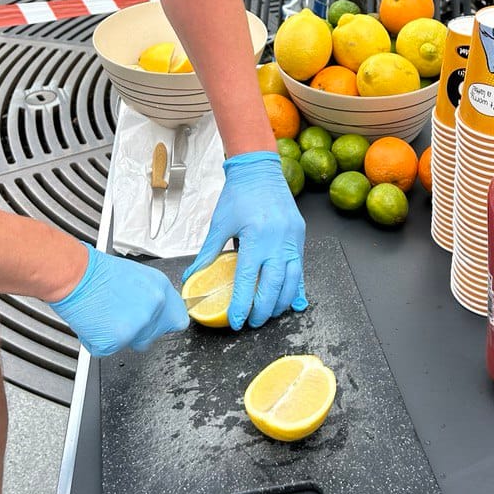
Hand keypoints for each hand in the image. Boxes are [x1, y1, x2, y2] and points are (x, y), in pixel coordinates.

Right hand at [49, 243, 189, 355]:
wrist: (75, 275)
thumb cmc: (98, 273)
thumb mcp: (136, 277)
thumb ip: (151, 297)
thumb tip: (158, 312)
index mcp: (161, 289)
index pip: (178, 320)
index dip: (164, 323)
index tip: (157, 324)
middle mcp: (154, 308)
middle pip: (153, 335)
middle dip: (138, 330)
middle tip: (119, 313)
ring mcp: (137, 326)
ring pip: (132, 343)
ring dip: (119, 336)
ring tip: (105, 315)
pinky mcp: (116, 341)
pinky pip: (109, 350)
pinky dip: (99, 342)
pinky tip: (94, 322)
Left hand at [182, 151, 306, 330]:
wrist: (259, 169)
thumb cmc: (238, 194)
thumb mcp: (220, 224)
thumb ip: (208, 253)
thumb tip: (192, 277)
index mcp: (255, 237)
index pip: (247, 279)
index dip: (242, 303)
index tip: (237, 320)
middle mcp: (278, 240)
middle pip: (273, 285)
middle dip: (263, 309)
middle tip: (253, 323)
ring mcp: (292, 239)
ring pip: (292, 280)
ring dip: (281, 302)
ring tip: (270, 314)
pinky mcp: (299, 236)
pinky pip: (301, 268)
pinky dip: (297, 287)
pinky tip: (294, 302)